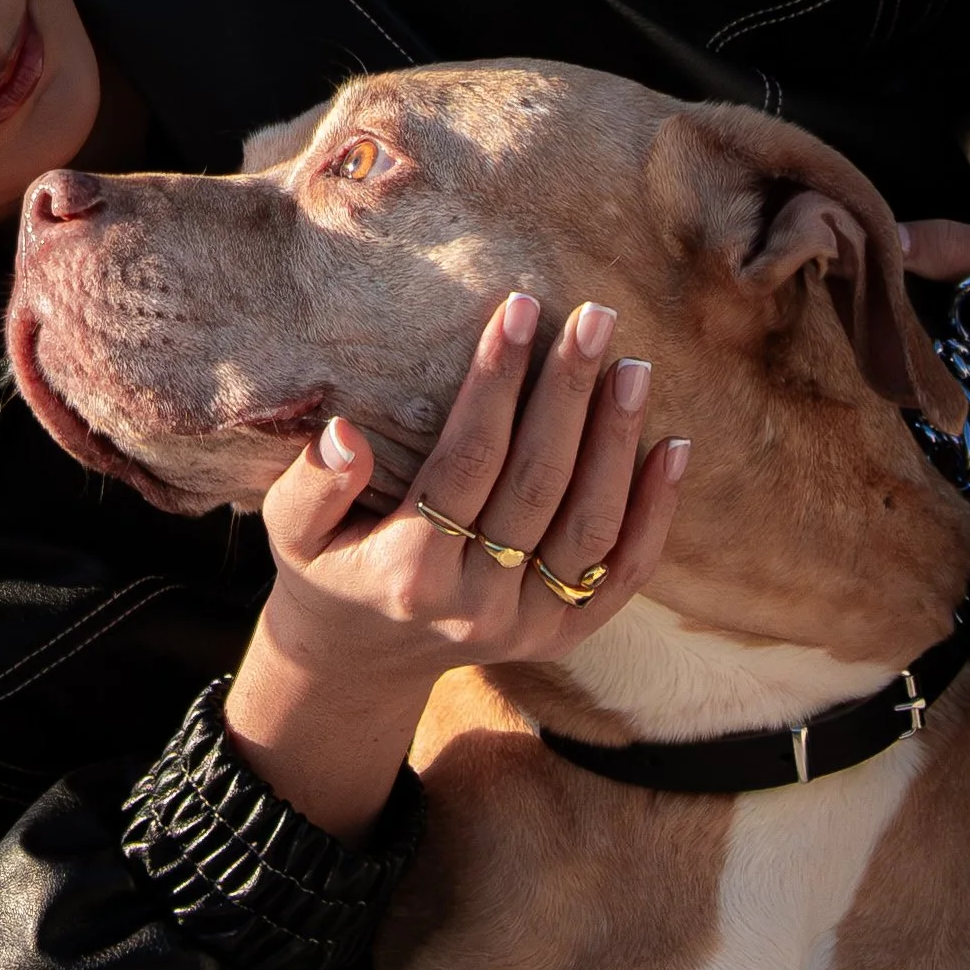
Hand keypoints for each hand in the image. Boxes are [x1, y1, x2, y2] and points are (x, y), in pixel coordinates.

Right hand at [224, 292, 687, 843]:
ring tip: (634, 366)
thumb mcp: (294, 531)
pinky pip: (623, 573)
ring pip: (590, 527)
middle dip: (568, 394)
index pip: (467, 462)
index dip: (495, 384)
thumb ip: (313, 484)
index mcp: (408, 573)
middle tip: (595, 317)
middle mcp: (476, 606)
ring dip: (618, 442)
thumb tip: (346, 433)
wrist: (363, 660)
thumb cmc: (329, 567)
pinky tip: (675, 445)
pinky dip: (656, 511)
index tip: (518, 309)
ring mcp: (529, 626)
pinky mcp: (566, 634)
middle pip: (538, 485)